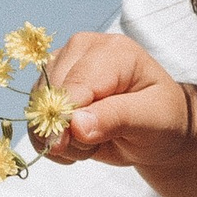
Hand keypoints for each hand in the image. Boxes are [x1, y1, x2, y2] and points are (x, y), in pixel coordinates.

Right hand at [33, 29, 196, 169]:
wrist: (156, 125)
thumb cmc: (162, 118)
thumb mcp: (152, 121)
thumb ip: (116, 119)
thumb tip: (75, 125)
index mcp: (112, 51)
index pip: (75, 84)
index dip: (65, 118)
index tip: (68, 146)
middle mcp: (81, 49)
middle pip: (50, 95)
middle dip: (68, 132)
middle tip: (98, 143)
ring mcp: (63, 64)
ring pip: (38, 108)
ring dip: (61, 139)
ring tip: (93, 142)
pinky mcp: (50, 84)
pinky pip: (34, 118)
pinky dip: (51, 142)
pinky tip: (76, 145)